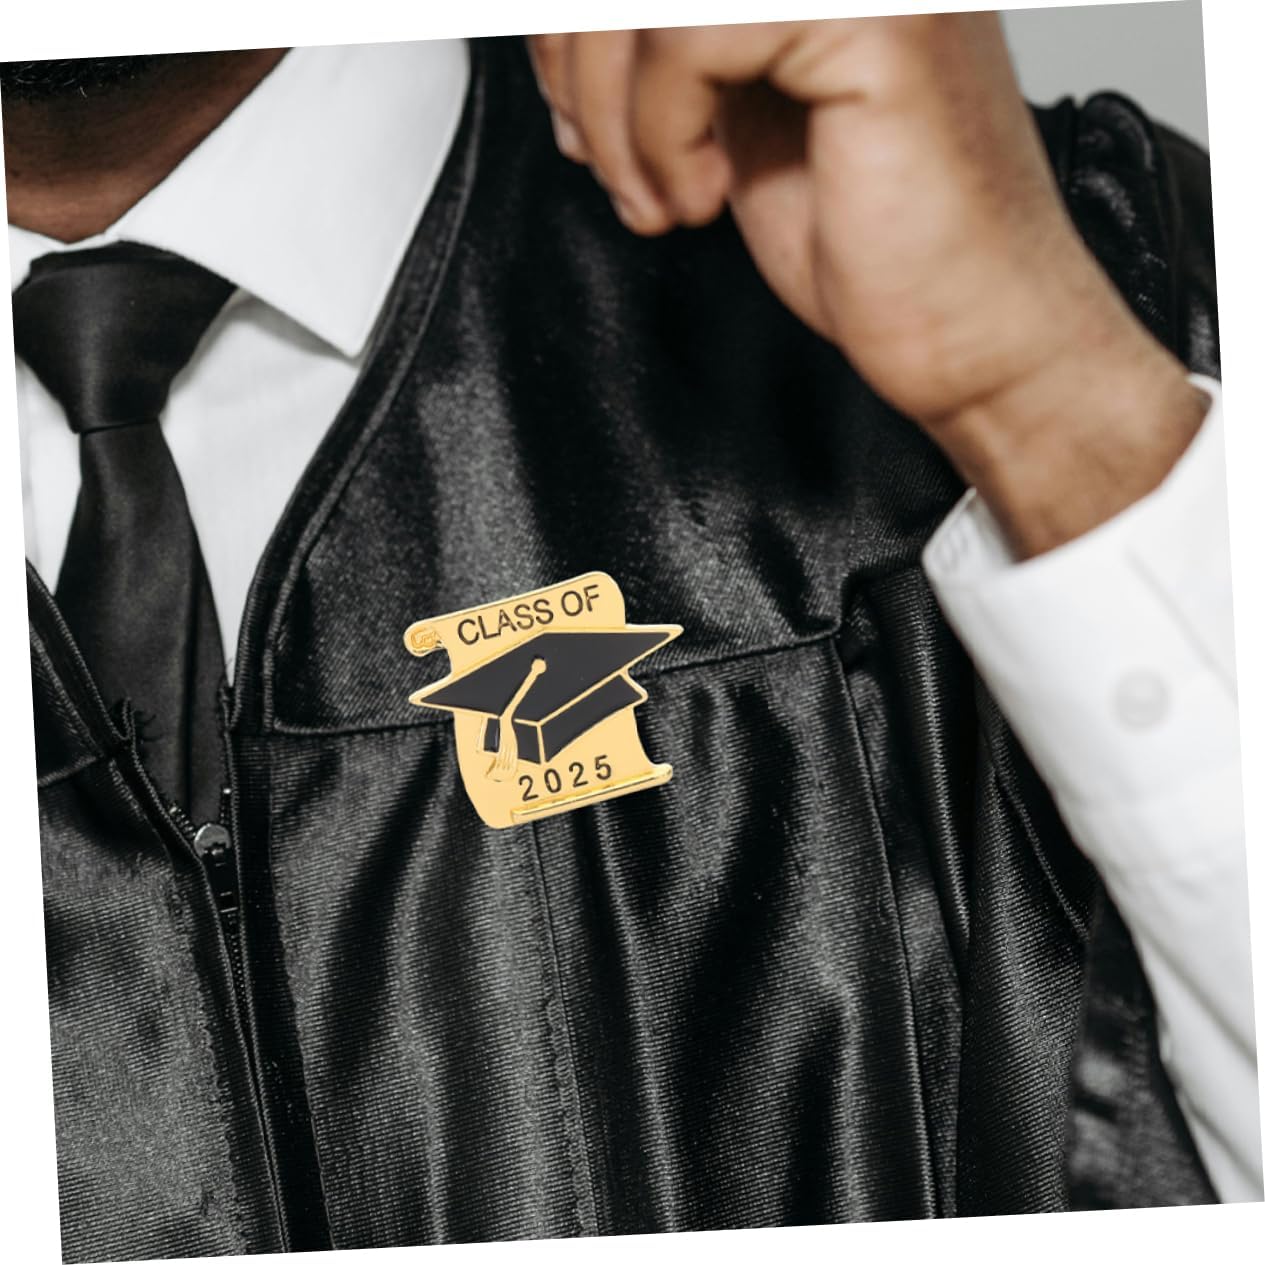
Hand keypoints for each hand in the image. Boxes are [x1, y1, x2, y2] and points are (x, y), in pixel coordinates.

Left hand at [529, 17, 1208, 555]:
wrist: (975, 328)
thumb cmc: (877, 241)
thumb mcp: (740, 115)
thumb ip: (678, 45)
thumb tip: (559, 27)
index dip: (575, 32)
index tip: (578, 121)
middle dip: (580, 65)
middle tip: (597, 159)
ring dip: (614, 116)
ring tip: (656, 196)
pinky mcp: (879, 20)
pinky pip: (690, 37)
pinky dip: (659, 134)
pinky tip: (701, 197)